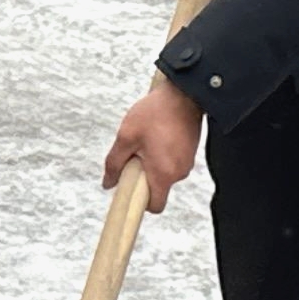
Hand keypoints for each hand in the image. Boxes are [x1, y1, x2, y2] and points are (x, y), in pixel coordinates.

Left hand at [101, 74, 205, 211]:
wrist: (184, 93)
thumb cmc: (156, 113)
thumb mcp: (126, 136)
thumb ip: (114, 163)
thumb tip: (108, 182)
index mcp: (163, 173)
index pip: (155, 206)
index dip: (140, 202)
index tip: (129, 189)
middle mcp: (179, 172)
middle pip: (158, 188)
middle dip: (143, 177)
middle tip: (135, 154)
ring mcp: (187, 162)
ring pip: (164, 173)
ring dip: (153, 163)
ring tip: (146, 139)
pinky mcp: (190, 152)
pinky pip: (172, 162)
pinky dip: (162, 155)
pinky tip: (157, 135)